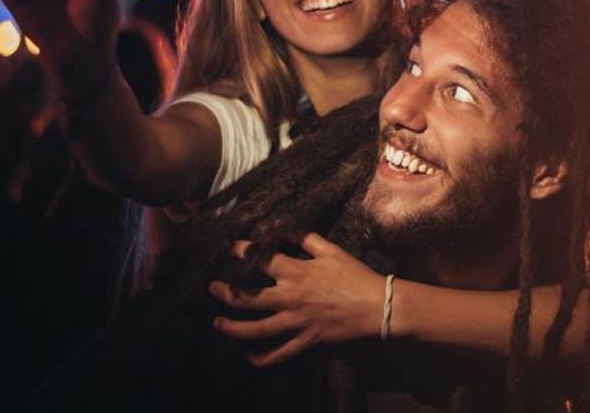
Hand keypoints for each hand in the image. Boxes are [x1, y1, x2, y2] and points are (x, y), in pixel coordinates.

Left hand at [209, 233, 383, 366]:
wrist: (378, 307)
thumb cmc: (356, 276)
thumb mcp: (332, 250)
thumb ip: (306, 238)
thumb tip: (285, 230)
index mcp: (296, 272)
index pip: (259, 260)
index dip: (241, 252)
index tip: (229, 248)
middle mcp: (291, 298)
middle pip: (248, 296)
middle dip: (226, 292)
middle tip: (212, 288)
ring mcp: (297, 322)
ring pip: (257, 329)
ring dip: (233, 327)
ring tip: (218, 323)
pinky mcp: (306, 341)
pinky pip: (280, 353)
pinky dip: (263, 358)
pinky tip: (249, 358)